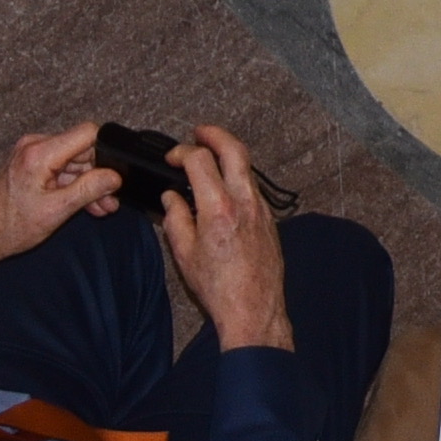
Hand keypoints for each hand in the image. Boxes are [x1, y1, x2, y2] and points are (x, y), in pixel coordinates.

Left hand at [0, 124, 115, 277]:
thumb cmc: (9, 228)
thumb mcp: (56, 211)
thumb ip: (89, 190)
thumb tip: (114, 176)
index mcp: (40, 153)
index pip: (88, 133)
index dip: (105, 152)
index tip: (112, 174)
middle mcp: (34, 146)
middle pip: (81, 148)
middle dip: (97, 174)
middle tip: (109, 198)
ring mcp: (30, 153)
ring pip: (72, 160)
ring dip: (86, 182)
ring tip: (100, 206)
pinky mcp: (29, 162)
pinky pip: (59, 166)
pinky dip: (71, 183)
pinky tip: (83, 202)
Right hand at [152, 128, 289, 352]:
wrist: (253, 308)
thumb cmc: (218, 288)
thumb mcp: (184, 254)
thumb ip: (175, 219)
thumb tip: (172, 198)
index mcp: (219, 208)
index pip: (201, 160)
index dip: (182, 152)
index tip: (173, 157)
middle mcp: (244, 201)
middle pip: (235, 149)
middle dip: (215, 134)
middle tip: (199, 132)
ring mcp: (261, 208)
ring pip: (247, 167)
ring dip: (228, 155)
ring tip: (210, 157)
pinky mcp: (269, 218)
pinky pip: (253, 187)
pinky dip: (238, 178)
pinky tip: (224, 189)